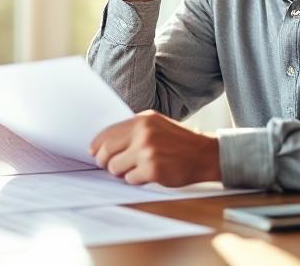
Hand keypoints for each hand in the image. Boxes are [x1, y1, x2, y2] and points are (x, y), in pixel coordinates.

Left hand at [89, 110, 220, 186]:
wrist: (205, 154)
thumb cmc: (179, 141)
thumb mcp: (156, 125)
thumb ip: (133, 131)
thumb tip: (104, 145)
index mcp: (141, 120)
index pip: (107, 133)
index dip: (97, 146)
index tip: (94, 153)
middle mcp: (142, 133)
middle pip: (106, 151)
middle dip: (105, 162)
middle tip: (109, 167)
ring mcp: (147, 151)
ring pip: (115, 168)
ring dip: (122, 172)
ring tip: (135, 169)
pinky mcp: (152, 169)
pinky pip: (130, 179)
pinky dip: (136, 180)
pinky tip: (148, 175)